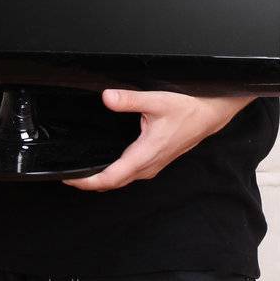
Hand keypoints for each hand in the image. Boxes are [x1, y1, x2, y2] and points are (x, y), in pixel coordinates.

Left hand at [63, 89, 252, 191]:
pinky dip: (114, 174)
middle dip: (89, 183)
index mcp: (145, 154)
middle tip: (68, 176)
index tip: (69, 179)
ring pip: (122, 180)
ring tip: (82, 173)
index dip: (87, 181)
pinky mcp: (155, 161)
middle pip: (113, 183)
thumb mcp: (157, 101)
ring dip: (102, 179)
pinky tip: (107, 164)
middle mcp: (148, 165)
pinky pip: (130, 174)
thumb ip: (129, 100)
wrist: (210, 115)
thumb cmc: (189, 110)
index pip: (110, 177)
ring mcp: (152, 166)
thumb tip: (107, 97)